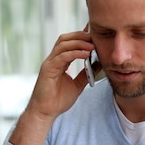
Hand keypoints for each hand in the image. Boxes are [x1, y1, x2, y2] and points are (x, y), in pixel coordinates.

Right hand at [9, 30, 94, 144]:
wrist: (46, 112)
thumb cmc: (58, 100)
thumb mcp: (77, 85)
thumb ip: (86, 73)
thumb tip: (98, 64)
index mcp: (59, 61)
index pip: (69, 43)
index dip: (81, 36)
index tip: (94, 32)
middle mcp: (53, 59)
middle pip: (65, 39)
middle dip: (80, 35)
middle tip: (95, 36)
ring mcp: (49, 63)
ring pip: (63, 44)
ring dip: (79, 42)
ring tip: (92, 45)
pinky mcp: (48, 69)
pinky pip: (62, 56)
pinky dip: (75, 53)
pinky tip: (86, 54)